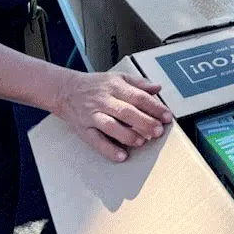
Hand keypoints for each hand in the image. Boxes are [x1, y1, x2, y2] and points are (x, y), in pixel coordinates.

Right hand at [54, 71, 172, 162]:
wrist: (66, 91)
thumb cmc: (96, 85)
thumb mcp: (118, 77)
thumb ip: (139, 83)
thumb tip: (158, 87)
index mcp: (115, 86)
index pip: (138, 96)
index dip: (154, 107)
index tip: (167, 116)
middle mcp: (104, 101)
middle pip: (126, 112)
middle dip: (144, 122)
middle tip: (158, 131)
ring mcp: (93, 115)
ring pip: (111, 126)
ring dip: (128, 135)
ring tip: (142, 141)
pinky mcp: (84, 129)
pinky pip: (96, 141)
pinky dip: (109, 149)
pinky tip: (122, 155)